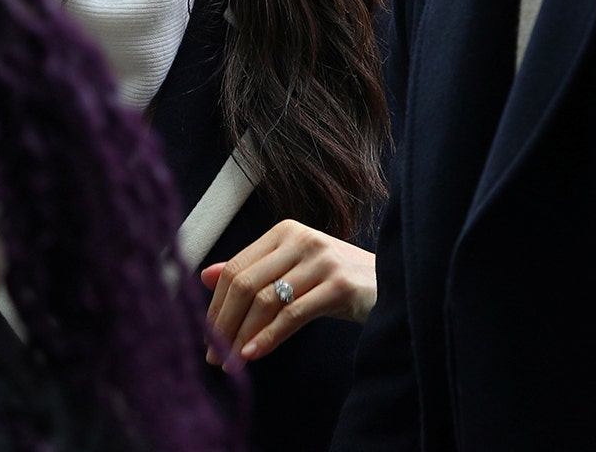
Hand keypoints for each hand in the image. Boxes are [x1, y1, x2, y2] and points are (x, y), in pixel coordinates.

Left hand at [200, 218, 375, 370]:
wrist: (391, 284)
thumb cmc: (337, 281)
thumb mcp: (293, 271)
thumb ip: (253, 272)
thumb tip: (204, 276)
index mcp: (284, 232)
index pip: (236, 268)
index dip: (217, 305)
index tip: (205, 336)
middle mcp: (301, 239)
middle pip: (246, 283)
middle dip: (225, 323)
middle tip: (213, 356)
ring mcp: (322, 260)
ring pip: (267, 300)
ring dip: (243, 336)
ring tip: (231, 362)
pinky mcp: (339, 284)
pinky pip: (293, 314)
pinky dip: (269, 337)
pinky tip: (254, 354)